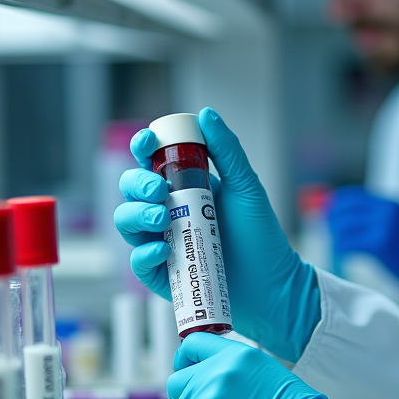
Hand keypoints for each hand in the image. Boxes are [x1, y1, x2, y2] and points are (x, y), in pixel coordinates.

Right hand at [114, 107, 320, 361]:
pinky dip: (144, 253)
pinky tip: (162, 249)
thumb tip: (207, 114)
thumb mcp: (246, 187)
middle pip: (131, 191)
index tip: (147, 142)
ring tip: (163, 218)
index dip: (143, 147)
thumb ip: (227, 151)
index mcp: (185, 187)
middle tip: (159, 191)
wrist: (271, 284)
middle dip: (136, 185)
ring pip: (126, 223)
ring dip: (136, 216)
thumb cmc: (261, 235)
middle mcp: (169, 213)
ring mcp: (162, 242)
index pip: (152, 162)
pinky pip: (138, 262)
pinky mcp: (162, 274)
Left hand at [327, 187, 398, 302]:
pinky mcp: (380, 244)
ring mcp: (384, 225)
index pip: (352, 196)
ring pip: (344, 226)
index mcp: (390, 202)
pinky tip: (345, 256)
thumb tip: (341, 215)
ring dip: (337, 237)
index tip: (328, 215)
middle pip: (344, 209)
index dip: (336, 205)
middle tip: (331, 234)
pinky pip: (349, 243)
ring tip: (339, 246)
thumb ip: (376, 216)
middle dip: (332, 221)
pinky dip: (342, 250)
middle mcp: (386, 209)